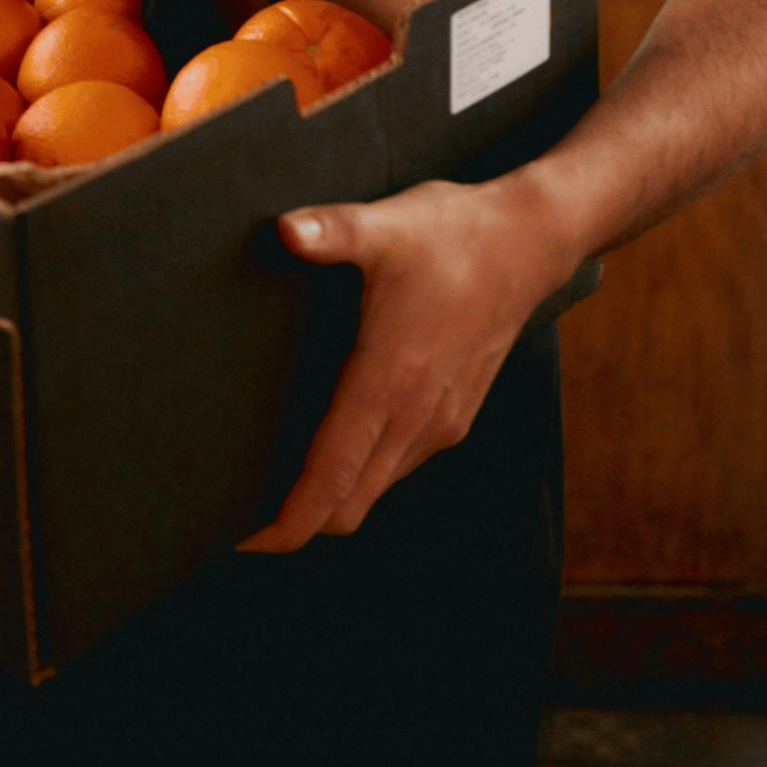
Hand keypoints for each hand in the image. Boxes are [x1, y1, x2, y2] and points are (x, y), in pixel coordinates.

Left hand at [238, 175, 566, 552]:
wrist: (529, 243)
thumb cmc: (454, 236)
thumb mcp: (387, 226)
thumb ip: (331, 231)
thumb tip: (284, 230)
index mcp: (389, 382)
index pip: (331, 480)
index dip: (286, 522)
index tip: (242, 540)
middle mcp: (416, 416)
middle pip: (349, 506)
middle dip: (296, 522)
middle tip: (237, 513)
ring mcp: (440, 421)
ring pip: (374, 489)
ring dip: (329, 500)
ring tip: (275, 484)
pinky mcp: (454, 415)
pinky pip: (397, 466)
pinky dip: (361, 474)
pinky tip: (333, 445)